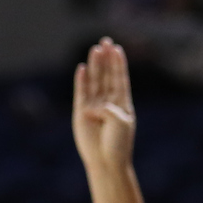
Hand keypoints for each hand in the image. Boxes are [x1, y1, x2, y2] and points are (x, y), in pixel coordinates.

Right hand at [72, 38, 137, 171]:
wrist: (105, 161)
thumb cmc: (118, 144)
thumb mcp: (122, 123)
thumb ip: (112, 110)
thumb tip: (97, 105)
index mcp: (122, 104)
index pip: (120, 79)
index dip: (118, 64)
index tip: (118, 48)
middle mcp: (108, 102)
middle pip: (106, 75)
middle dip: (106, 59)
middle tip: (106, 41)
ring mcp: (93, 106)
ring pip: (94, 81)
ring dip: (95, 65)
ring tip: (95, 48)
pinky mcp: (80, 112)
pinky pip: (81, 92)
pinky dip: (82, 80)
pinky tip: (82, 68)